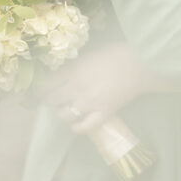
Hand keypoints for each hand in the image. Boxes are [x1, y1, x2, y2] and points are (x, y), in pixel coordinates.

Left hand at [36, 41, 170, 134]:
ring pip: (63, 115)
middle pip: (52, 100)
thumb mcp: (90, 53)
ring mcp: (89, 103)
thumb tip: (63, 72)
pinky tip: (76, 124)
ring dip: (62, 113)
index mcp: (73, 70)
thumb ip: (75, 65)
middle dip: (50, 100)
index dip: (41, 89)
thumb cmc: (117, 53)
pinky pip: (83, 127)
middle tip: (54, 99)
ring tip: (67, 109)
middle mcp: (76, 88)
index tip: (40, 90)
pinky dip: (77, 128)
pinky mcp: (102, 114)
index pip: (46, 84)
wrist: (139, 64)